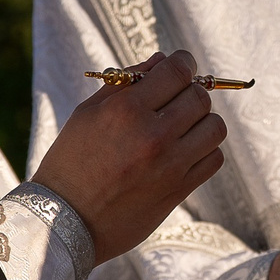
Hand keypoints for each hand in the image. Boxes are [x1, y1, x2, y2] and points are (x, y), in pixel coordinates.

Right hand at [32, 51, 226, 263]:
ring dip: (203, 121)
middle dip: (191, 91)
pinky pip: (214, 159)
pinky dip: (206, 150)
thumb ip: (125, 83)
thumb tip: (161, 60)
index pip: (177, 71)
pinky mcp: (178, 190)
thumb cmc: (70, 162)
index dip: (184, 63)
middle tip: (178, 98)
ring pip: (214, 127)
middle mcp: (152, 135)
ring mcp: (169, 165)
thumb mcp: (87, 114)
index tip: (182, 66)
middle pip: (199, 97)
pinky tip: (186, 150)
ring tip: (184, 126)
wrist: (64, 220)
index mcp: (125, 110)